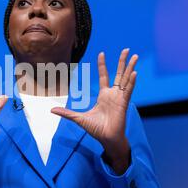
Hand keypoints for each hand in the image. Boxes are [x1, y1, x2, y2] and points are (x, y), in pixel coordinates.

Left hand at [51, 49, 137, 173]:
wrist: (106, 138)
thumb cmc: (96, 129)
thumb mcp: (78, 118)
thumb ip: (67, 113)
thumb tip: (52, 110)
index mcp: (104, 95)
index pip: (104, 76)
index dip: (103, 65)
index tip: (102, 53)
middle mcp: (113, 94)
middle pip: (119, 73)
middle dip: (122, 61)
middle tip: (126, 49)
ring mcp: (120, 97)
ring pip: (126, 78)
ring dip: (130, 67)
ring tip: (135, 56)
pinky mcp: (124, 103)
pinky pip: (128, 90)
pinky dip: (131, 81)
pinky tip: (134, 72)